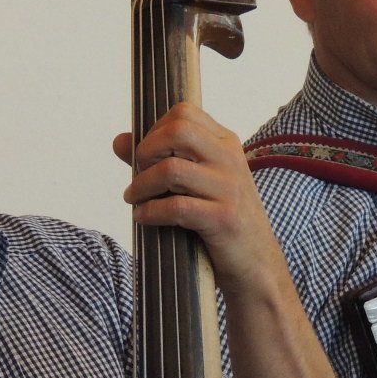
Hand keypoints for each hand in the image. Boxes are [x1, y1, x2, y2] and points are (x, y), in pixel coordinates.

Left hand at [114, 103, 286, 299]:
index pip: (184, 113)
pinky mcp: (224, 219)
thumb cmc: (220, 220)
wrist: (257, 264)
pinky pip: (177, 207)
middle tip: (138, 173)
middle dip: (146, 151)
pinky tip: (143, 218)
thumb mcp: (196, 183)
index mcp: (226, 144)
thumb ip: (159, 159)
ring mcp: (229, 189)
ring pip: (171, 170)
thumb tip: (119, 141)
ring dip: (142, 186)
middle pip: (178, 131)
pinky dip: (151, 212)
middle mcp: (230, 159)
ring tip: (134, 199)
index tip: (146, 155)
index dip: (155, 130)